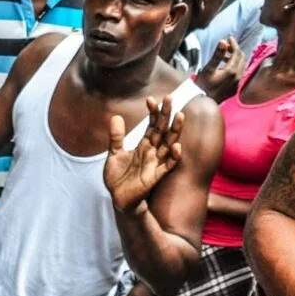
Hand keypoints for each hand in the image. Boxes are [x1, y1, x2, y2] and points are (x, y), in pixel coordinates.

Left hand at [105, 96, 183, 214]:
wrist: (118, 198)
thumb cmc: (118, 177)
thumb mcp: (114, 154)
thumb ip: (116, 137)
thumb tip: (116, 117)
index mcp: (143, 145)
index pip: (151, 125)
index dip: (152, 113)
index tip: (151, 99)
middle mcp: (152, 151)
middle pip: (163, 130)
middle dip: (166, 115)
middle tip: (170, 97)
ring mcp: (156, 162)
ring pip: (169, 144)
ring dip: (175, 131)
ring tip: (180, 115)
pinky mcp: (156, 175)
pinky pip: (168, 165)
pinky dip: (173, 156)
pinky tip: (176, 146)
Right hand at [196, 38, 244, 101]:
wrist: (202, 103)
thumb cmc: (202, 85)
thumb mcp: (208, 69)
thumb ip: (217, 55)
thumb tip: (223, 41)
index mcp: (232, 71)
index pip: (237, 53)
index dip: (234, 44)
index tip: (229, 38)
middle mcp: (238, 77)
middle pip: (242, 58)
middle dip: (235, 50)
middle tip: (227, 46)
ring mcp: (238, 83)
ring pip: (241, 66)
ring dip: (235, 58)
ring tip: (224, 56)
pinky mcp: (235, 88)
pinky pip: (239, 73)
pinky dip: (235, 67)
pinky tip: (225, 68)